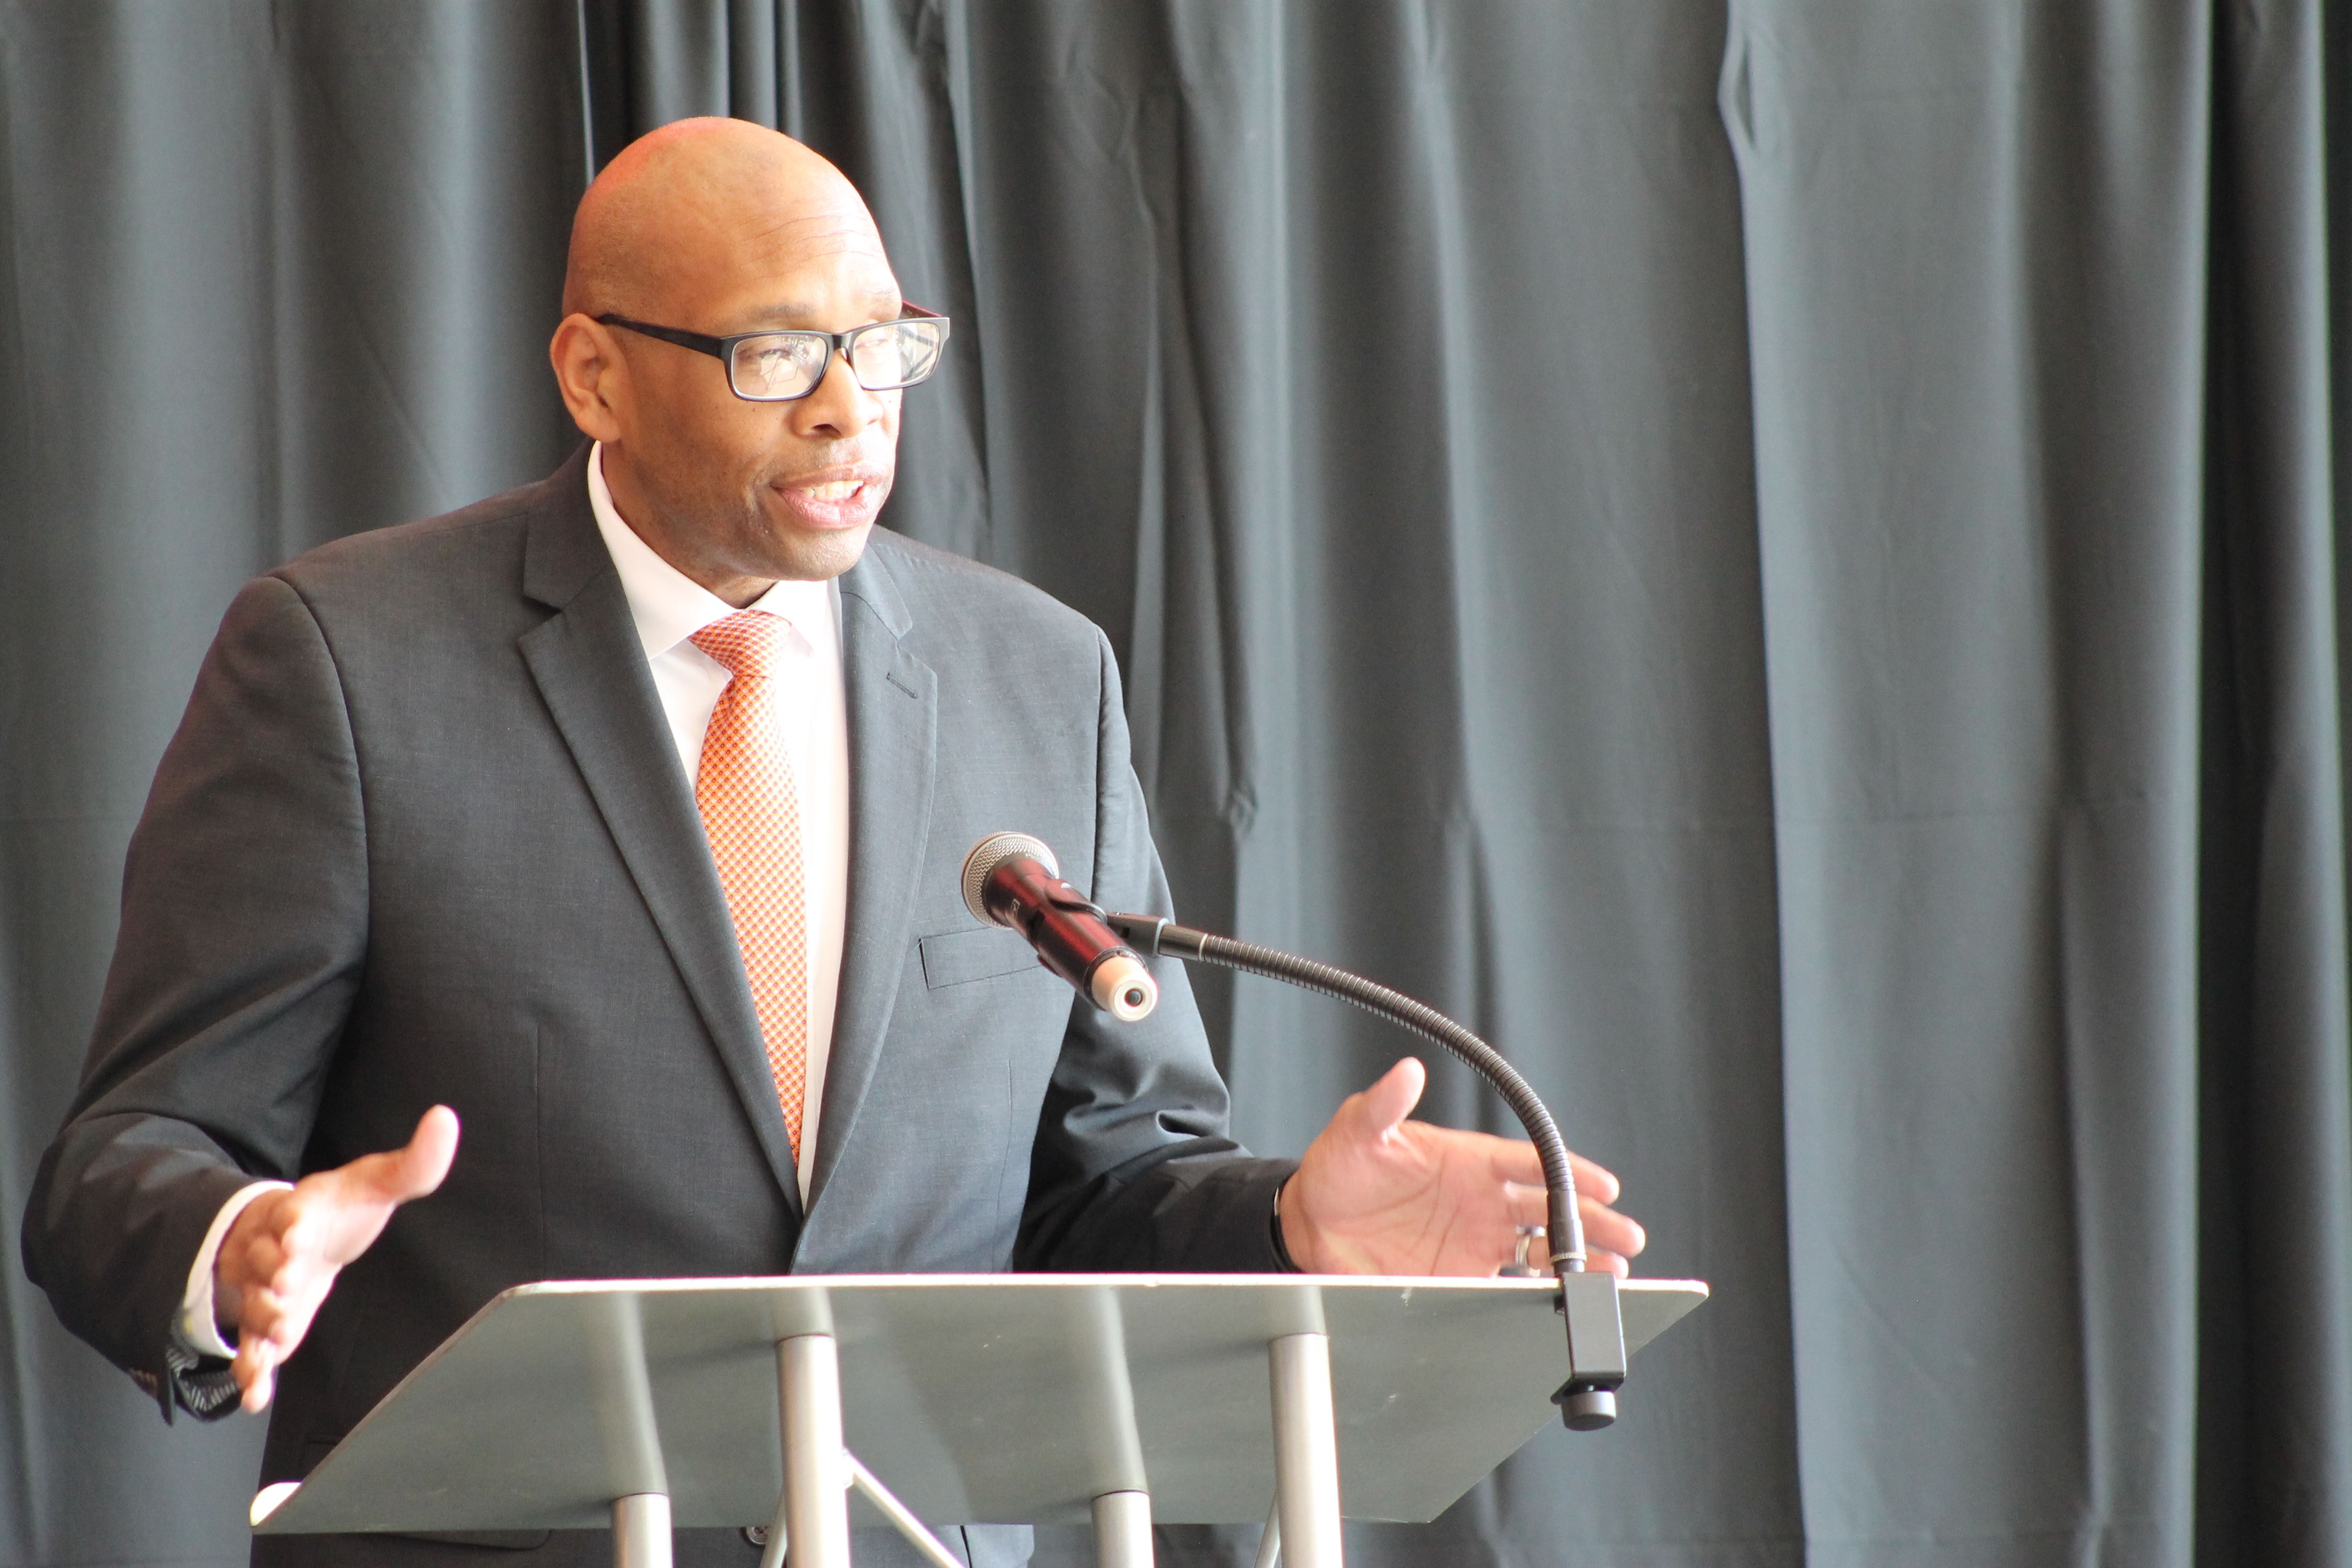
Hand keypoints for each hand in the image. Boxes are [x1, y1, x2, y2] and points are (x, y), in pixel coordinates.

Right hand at [212, 1106, 459, 1411]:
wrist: (297, 1236)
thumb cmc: (342, 1209)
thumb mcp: (378, 1181)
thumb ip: (416, 1160)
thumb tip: (446, 1117)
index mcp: (301, 1211)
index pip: (292, 1213)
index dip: (294, 1223)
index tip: (298, 1232)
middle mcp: (274, 1250)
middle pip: (265, 1263)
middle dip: (273, 1275)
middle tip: (287, 1283)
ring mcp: (265, 1290)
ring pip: (255, 1307)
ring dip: (264, 1322)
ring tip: (278, 1334)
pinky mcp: (266, 1326)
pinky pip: (253, 1350)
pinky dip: (252, 1372)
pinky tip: (255, 1394)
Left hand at [1278, 1058, 1644, 1276]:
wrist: (1310, 1222)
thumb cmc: (1338, 1166)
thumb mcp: (1359, 1129)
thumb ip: (1385, 1103)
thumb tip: (1407, 1070)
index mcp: (1468, 1159)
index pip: (1529, 1162)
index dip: (1569, 1171)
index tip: (1604, 1184)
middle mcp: (1481, 1199)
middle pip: (1549, 1208)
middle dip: (1591, 1221)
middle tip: (1625, 1235)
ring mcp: (1475, 1238)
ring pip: (1541, 1249)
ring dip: (1578, 1258)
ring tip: (1614, 1272)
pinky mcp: (1460, 1274)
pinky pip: (1510, 1284)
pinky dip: (1540, 1292)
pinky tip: (1566, 1299)